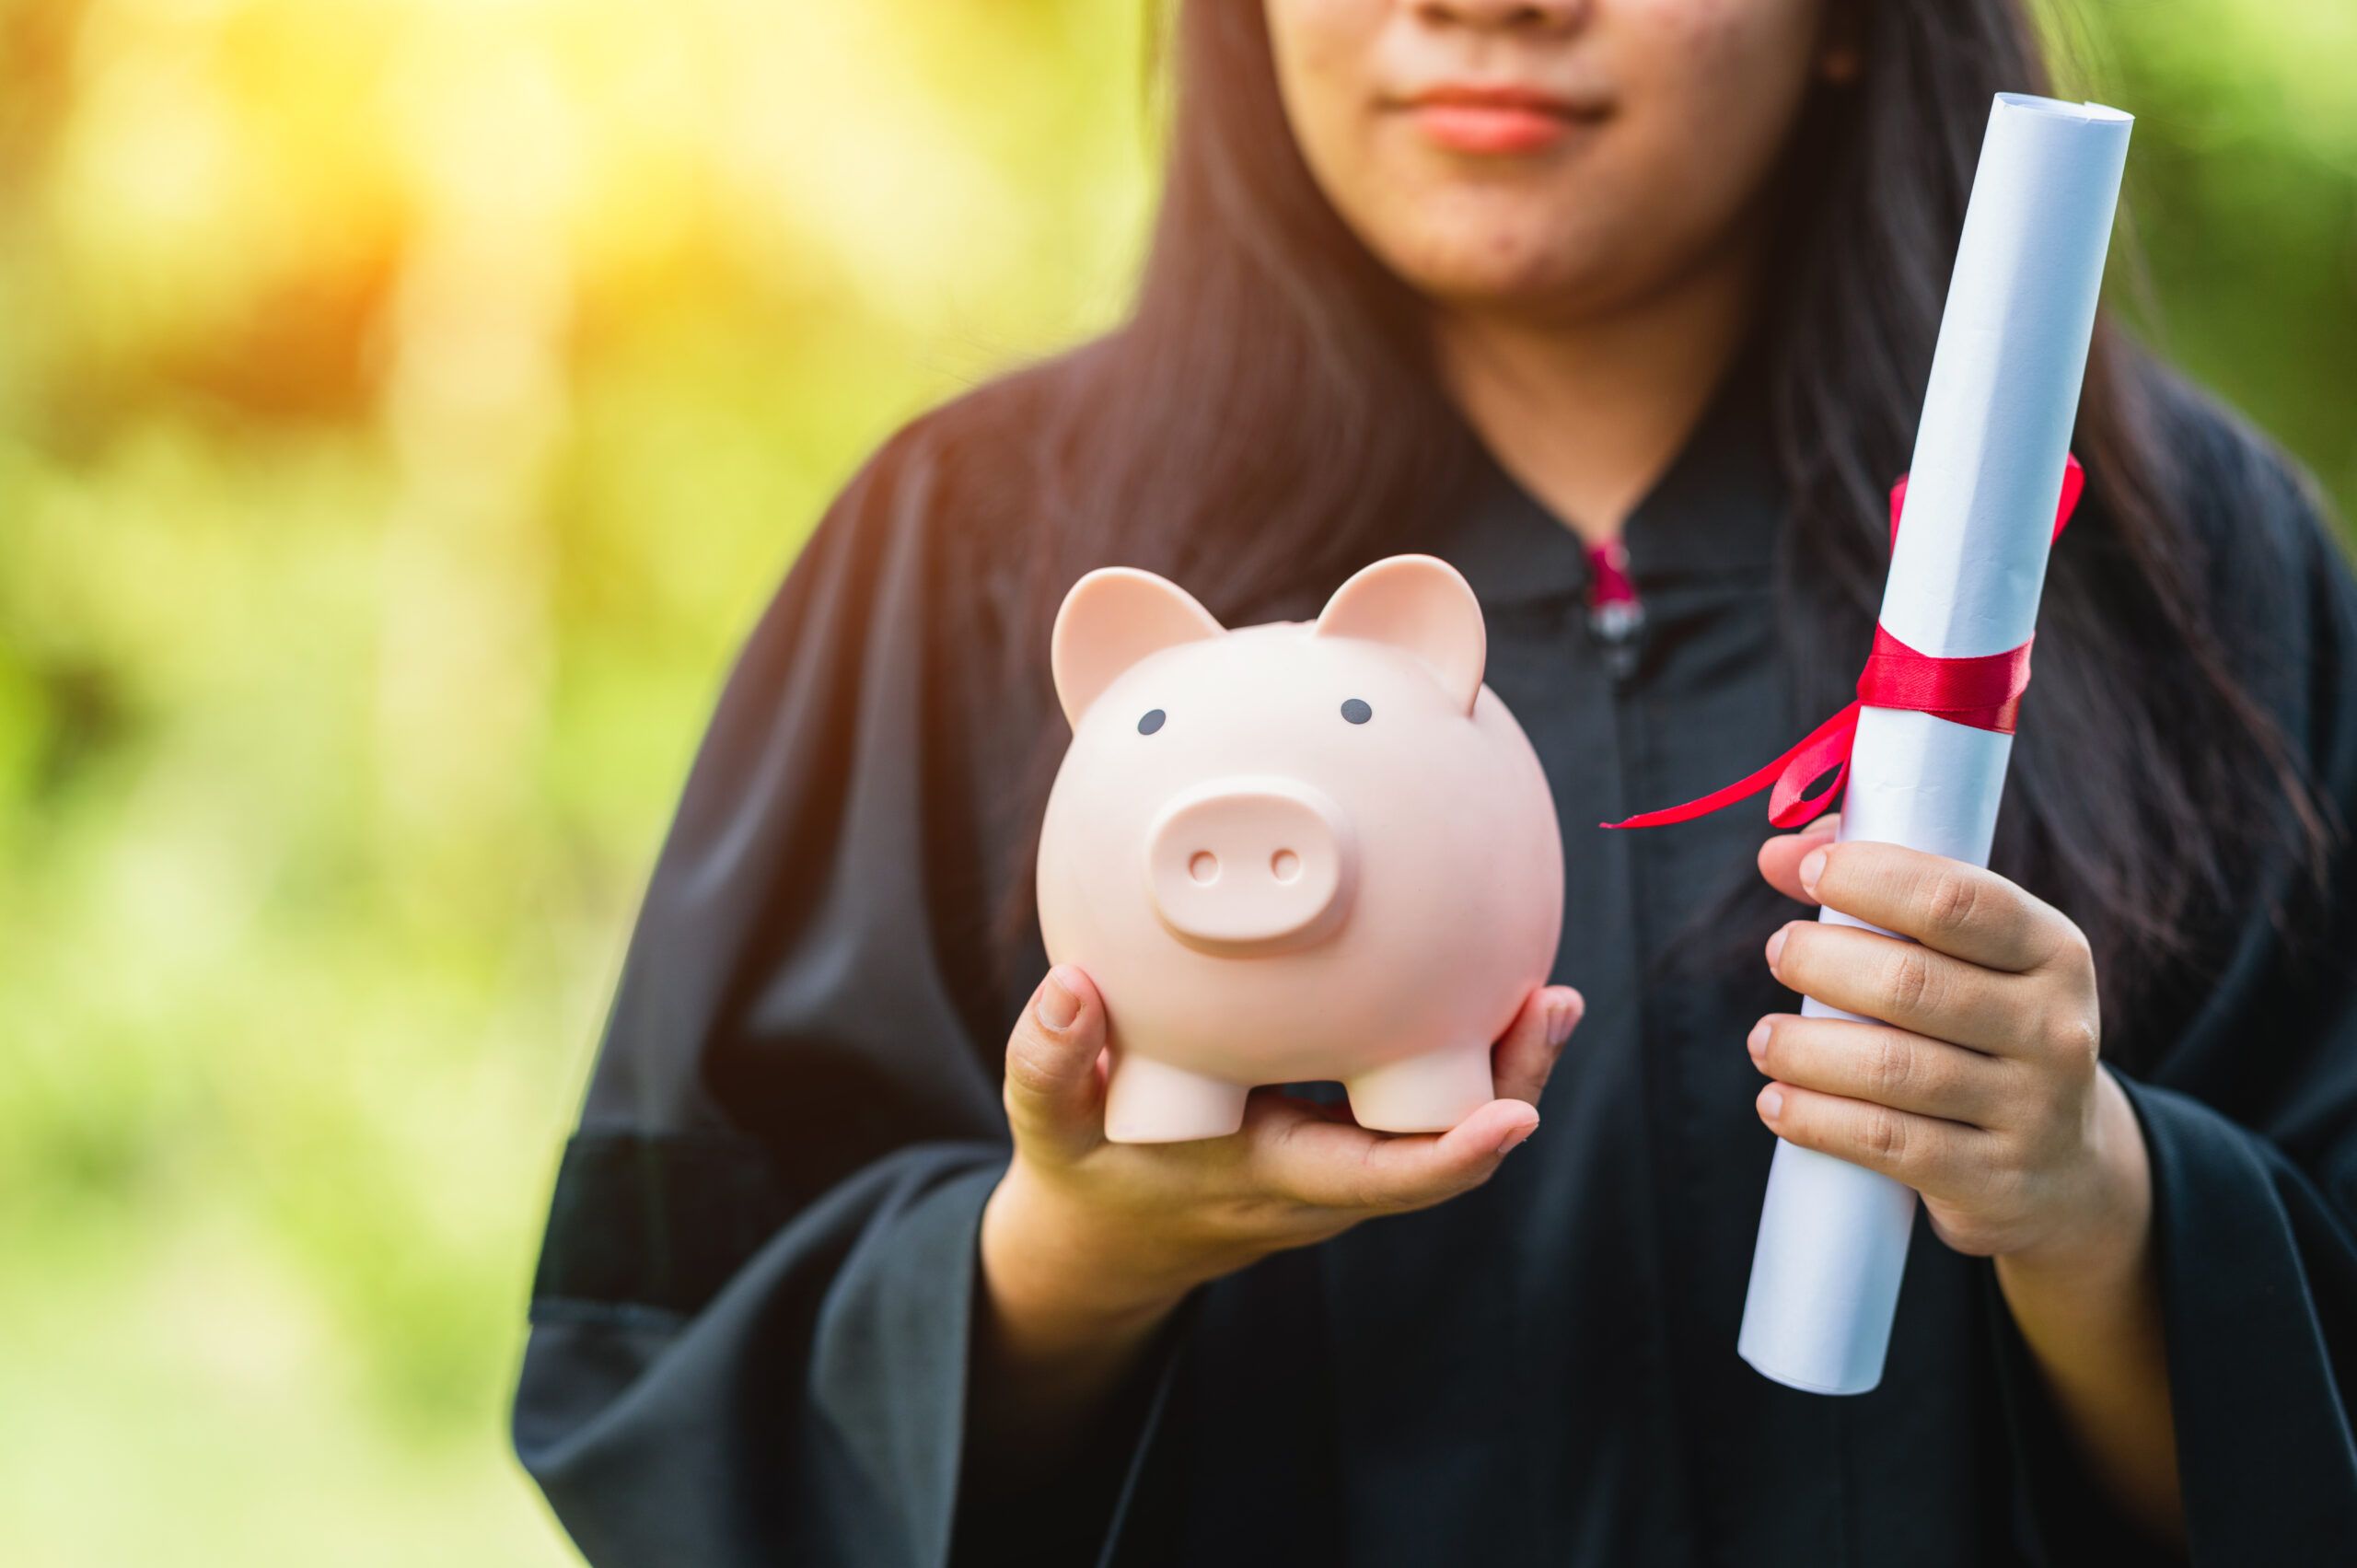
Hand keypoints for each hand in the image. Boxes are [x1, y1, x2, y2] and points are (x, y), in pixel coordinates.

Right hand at [981, 966, 1583, 1338]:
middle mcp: (1325, 1183)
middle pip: (1445, 1150)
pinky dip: (1471, 1057)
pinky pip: (1427, 1105)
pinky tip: (1493, 985)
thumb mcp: (1048, 1127)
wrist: (1112, 1243)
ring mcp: (1345, 1166)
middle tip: (1552, 1002)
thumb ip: (1046, 1062)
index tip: (1513, 1116)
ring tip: (1551, 992)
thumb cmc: (1088, 1172)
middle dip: (1512, 1086)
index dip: (1451, 1153)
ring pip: (1449, 1127)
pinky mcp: (1349, 1139)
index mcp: (1267, 1178)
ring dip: (1507, 1067)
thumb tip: (1070, 985)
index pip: (1378, 1179)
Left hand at [1749, 816, 2149, 1267]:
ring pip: (1892, 1068)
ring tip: (1763, 1041)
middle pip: (1911, 983)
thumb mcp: (1970, 958)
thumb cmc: (1988, 1031)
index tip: (1806, 871)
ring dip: (1804, 1049)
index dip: (1871, 877)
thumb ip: (1884, 888)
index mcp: (2053, 952)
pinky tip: (1777, 1103)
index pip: (1955, 901)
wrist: (2067, 1171)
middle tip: (1778, 952)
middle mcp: (2055, 1028)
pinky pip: (1886, 1143)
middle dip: (1821, 961)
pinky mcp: (1994, 1181)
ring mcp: (2031, 1110)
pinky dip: (1815, 1119)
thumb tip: (1776, 853)